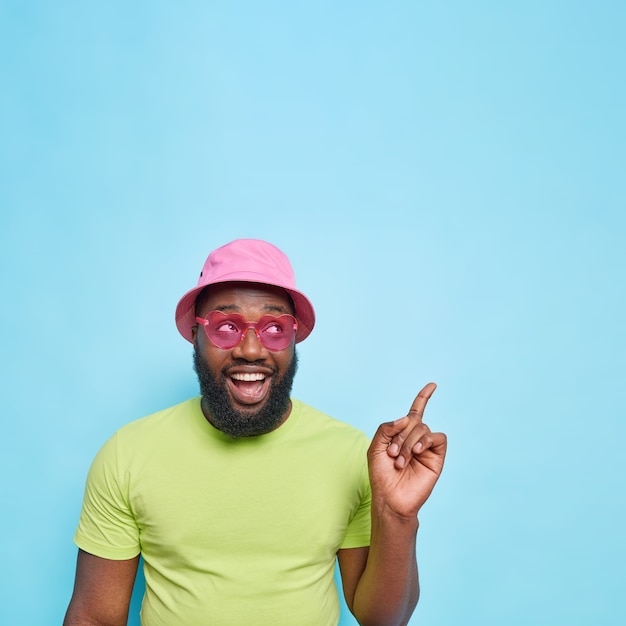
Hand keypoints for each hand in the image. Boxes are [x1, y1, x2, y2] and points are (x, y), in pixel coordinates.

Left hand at [368, 382, 446, 518]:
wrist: (390, 498)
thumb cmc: (381, 475)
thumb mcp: (375, 446)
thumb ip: (387, 428)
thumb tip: (407, 418)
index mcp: (402, 434)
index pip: (415, 412)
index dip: (424, 398)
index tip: (433, 385)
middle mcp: (416, 439)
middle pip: (413, 420)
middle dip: (400, 435)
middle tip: (392, 454)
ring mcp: (427, 448)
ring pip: (423, 429)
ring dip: (409, 442)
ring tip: (401, 461)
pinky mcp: (437, 457)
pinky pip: (438, 438)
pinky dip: (426, 441)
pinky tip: (417, 452)